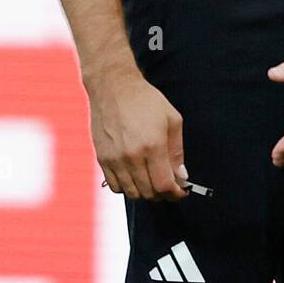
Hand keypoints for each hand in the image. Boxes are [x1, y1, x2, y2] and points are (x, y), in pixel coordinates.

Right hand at [88, 67, 187, 199]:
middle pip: (148, 193)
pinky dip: (127, 188)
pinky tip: (135, 176)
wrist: (113, 88)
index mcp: (152, 146)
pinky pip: (115, 186)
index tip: (181, 192)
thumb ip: (177, 151)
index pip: (163, 185)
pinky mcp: (102, 159)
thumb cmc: (145, 100)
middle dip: (163, 194)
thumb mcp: (172, 119)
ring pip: (131, 193)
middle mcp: (132, 156)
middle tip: (169, 186)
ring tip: (153, 181)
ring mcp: (114, 159)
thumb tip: (181, 176)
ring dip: (145, 192)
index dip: (175, 194)